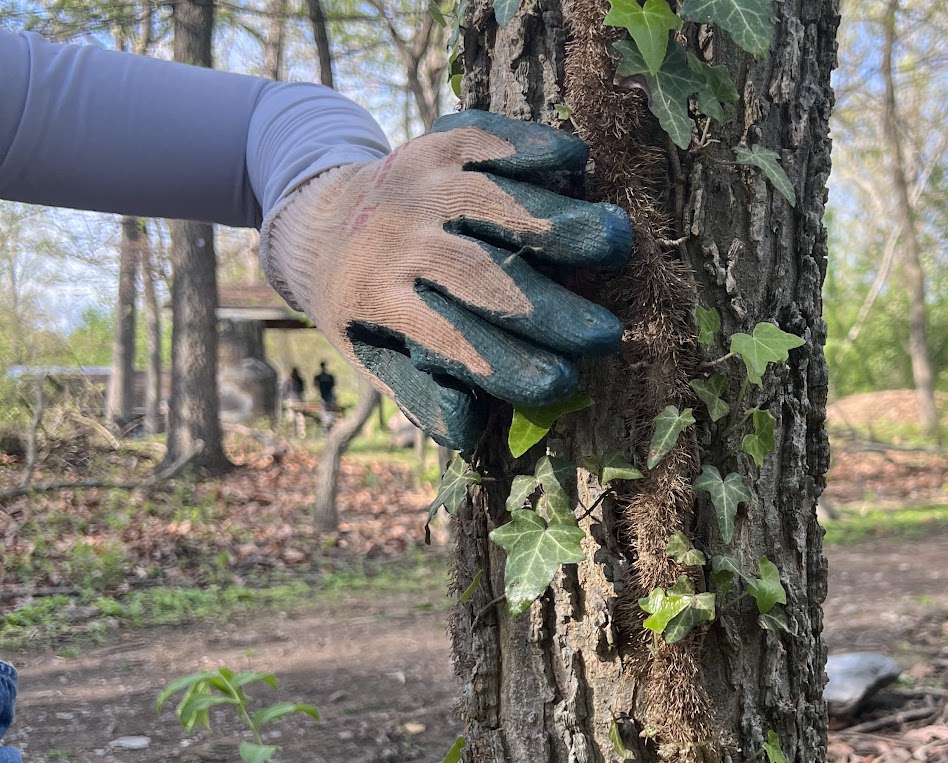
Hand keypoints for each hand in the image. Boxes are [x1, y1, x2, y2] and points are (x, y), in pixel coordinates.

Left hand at [263, 110, 631, 450]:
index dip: (506, 365)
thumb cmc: (367, 306)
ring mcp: (418, 185)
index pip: (450, 340)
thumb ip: (418, 392)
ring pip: (490, 202)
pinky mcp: (438, 143)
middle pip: (478, 276)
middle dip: (546, 308)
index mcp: (374, 299)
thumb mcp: (372, 356)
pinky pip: (487, 141)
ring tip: (617, 241)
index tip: (563, 385)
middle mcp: (394, 238)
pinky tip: (579, 161)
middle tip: (606, 336)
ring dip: (555, 222)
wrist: (319, 219)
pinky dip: (531, 146)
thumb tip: (467, 426)